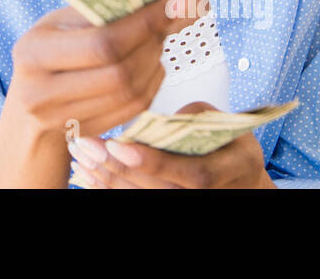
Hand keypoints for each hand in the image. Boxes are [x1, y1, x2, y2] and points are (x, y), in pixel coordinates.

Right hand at [5, 0, 209, 141]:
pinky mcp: (85, 135)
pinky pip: (132, 111)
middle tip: (168, 20)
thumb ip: (98, 10)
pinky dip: (151, 85)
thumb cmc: (48, 50)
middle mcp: (41, 92)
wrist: (27, 105)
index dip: (143, 24)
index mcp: (34, 53)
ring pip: (130, 93)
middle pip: (119, 73)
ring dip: (155, 64)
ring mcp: (61, 121)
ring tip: (158, 40)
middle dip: (152, 44)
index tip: (173, 2)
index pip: (101, 43)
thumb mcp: (59, 24)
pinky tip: (151, 65)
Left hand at [69, 101, 275, 188]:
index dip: (153, 161)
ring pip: (142, 198)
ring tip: (79, 156)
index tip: (117, 142)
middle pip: (159, 189)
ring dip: (106, 179)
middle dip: (117, 167)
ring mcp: (189, 204)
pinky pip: (135, 201)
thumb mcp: (220, 121)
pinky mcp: (170, 204)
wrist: (240, 179)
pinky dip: (108, 188)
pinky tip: (86, 174)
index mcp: (232, 168)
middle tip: (86, 145)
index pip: (193, 172)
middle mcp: (211, 194)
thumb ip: (191, 116)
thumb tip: (153, 121)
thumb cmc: (227, 143)